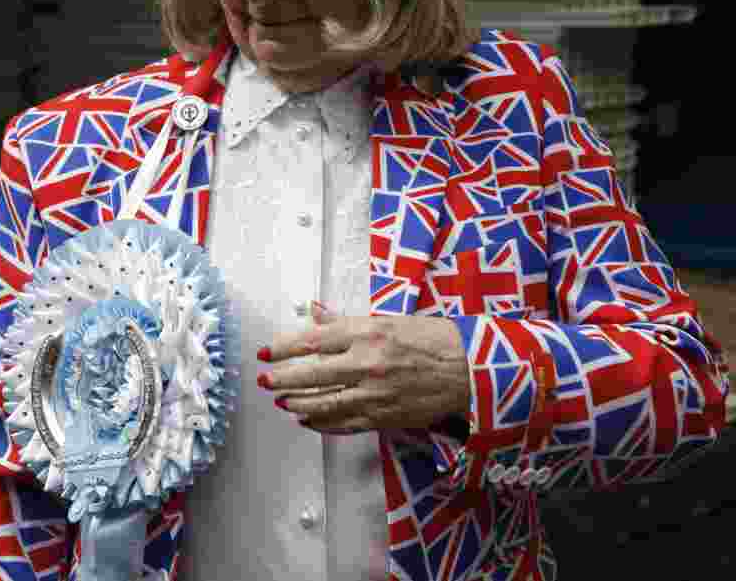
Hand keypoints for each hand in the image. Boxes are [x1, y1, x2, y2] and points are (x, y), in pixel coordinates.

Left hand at [256, 302, 469, 433]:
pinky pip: (343, 423)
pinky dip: (321, 422)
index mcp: (367, 333)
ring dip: (296, 402)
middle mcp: (367, 364)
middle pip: (311, 375)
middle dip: (282, 378)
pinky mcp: (382, 417)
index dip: (284, 348)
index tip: (266, 352)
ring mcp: (373, 394)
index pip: (313, 341)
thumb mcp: (388, 320)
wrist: (470, 370)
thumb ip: (346, 321)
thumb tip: (315, 311)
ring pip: (323, 403)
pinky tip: (306, 419)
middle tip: (264, 379)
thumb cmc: (433, 339)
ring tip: (281, 399)